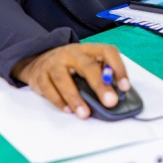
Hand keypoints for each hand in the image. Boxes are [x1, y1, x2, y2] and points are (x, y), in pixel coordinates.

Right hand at [11, 43, 129, 118]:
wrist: (38, 60)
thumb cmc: (70, 65)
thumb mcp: (86, 63)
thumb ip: (100, 73)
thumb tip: (116, 92)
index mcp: (88, 49)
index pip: (107, 51)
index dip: (118, 67)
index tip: (125, 87)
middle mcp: (71, 53)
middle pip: (87, 66)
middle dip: (100, 85)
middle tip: (110, 102)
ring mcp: (53, 63)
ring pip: (63, 79)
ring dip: (75, 98)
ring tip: (85, 113)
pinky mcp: (40, 76)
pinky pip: (48, 89)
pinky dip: (58, 101)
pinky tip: (68, 110)